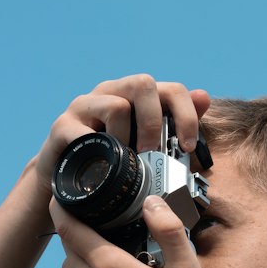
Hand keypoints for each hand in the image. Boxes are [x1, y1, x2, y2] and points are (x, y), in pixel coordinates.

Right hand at [32, 74, 211, 202]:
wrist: (70, 184)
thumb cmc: (116, 163)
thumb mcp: (151, 147)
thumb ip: (177, 125)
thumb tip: (203, 96)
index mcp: (136, 97)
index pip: (171, 90)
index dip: (186, 116)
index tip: (188, 146)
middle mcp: (111, 92)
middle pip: (143, 83)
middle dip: (155, 122)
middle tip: (152, 152)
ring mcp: (86, 105)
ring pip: (116, 105)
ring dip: (126, 138)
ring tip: (123, 160)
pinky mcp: (63, 125)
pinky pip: (85, 131)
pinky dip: (98, 150)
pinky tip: (101, 166)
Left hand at [51, 192, 217, 267]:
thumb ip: (169, 230)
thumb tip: (152, 202)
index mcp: (108, 267)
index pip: (68, 226)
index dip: (62, 207)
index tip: (63, 196)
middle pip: (68, 247)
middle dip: (78, 232)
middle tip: (98, 223)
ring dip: (81, 259)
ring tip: (107, 256)